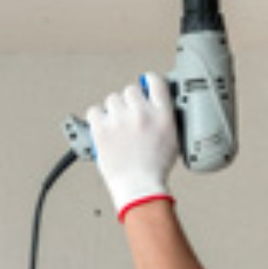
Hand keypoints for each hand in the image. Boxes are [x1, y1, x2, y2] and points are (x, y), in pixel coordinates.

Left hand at [86, 72, 179, 221]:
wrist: (139, 187)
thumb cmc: (155, 167)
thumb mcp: (172, 137)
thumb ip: (163, 115)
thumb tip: (153, 100)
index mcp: (162, 114)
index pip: (155, 81)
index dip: (148, 81)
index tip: (145, 84)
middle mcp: (142, 113)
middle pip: (130, 90)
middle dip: (129, 102)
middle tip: (130, 118)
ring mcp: (120, 120)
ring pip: (112, 99)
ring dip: (113, 110)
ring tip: (117, 127)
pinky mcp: (102, 129)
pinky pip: (94, 111)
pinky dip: (97, 118)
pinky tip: (104, 128)